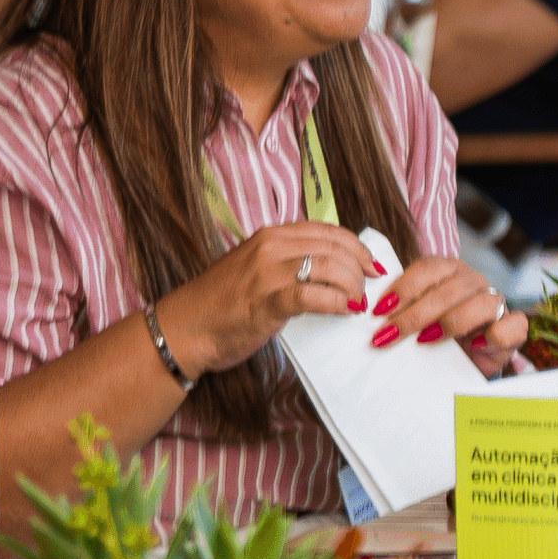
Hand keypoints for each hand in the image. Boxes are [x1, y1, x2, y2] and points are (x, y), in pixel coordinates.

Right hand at [157, 222, 375, 377]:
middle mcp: (271, 247)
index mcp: (270, 235)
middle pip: (334, 248)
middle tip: (367, 289)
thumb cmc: (221, 303)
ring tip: (355, 302)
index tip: (372, 264)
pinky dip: (336, 303)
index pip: (328, 231)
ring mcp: (268, 273)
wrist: (186, 327)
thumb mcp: (255, 267)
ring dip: (351, 287)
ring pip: (329, 268)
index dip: (357, 247)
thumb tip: (329, 267)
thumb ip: (287, 261)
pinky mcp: (267, 302)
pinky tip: (344, 311)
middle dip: (359, 269)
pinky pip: (313, 296)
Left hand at [368, 255, 526, 376]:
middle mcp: (472, 281)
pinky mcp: (512, 328)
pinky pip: (512, 325)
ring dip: (450, 322)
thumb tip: (369, 315)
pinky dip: (494, 335)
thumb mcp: (415, 317)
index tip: (379, 311)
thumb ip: (400, 308)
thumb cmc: (435, 334)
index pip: (427, 269)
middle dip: (415, 314)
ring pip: (480, 303)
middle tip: (390, 333)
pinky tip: (475, 345)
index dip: (402, 288)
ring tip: (425, 340)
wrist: (466, 361)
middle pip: (448, 290)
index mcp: (447, 271)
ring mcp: (496, 302)